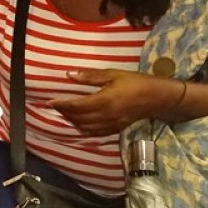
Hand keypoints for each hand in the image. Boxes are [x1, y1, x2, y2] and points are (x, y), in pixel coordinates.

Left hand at [49, 69, 182, 135]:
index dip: (62, 104)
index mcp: (103, 101)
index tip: (51, 101)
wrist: (157, 98)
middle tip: (56, 106)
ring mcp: (110, 125)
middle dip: (65, 113)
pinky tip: (79, 123)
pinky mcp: (115, 129)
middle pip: (78, 118)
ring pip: (85, 127)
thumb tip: (69, 74)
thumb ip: (90, 76)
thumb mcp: (113, 74)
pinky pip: (95, 132)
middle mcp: (105, 116)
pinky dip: (83, 129)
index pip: (76, 106)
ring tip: (65, 113)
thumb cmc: (135, 82)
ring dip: (72, 121)